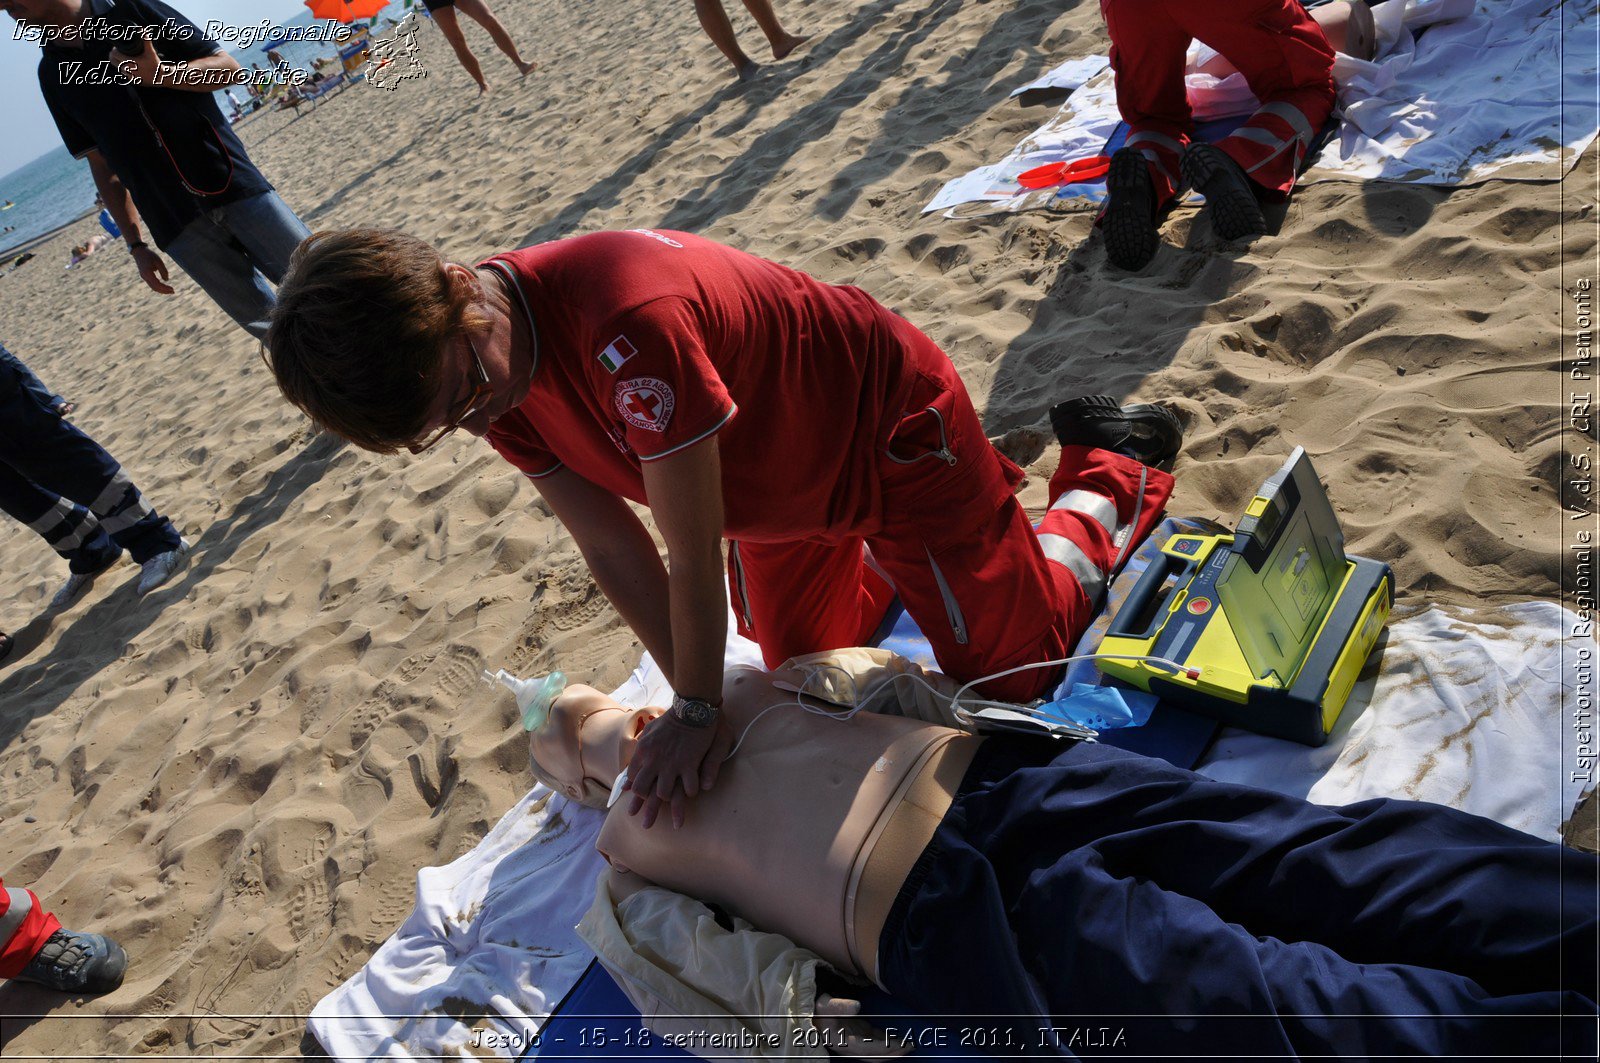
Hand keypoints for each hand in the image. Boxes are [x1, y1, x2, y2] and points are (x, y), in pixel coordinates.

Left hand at [114, 30, 162, 86]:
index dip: (114, 50)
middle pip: (112, 61)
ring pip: (118, 68)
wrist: (162, 78)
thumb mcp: (150, 51)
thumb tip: (142, 28)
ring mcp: (130, 77)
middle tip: (118, 52)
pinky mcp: (133, 81)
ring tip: (123, 58)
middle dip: (114, 56)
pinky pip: (125, 75)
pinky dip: (125, 70)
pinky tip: (129, 67)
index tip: (117, 48)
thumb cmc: (156, 64)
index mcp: (129, 62)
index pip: (113, 55)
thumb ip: (145, 40)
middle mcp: (127, 70)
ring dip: (119, 63)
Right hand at [131, 245, 173, 293]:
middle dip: (164, 291)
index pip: (157, 284)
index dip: (165, 288)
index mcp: (148, 273)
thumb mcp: (159, 261)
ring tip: (170, 290)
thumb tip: (166, 280)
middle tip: (173, 292)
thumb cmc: (150, 255)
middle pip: (155, 288)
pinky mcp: (144, 276)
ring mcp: (144, 277)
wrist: (139, 252)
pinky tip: (164, 287)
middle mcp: (144, 277)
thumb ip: (163, 271)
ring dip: (161, 290)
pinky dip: (158, 287)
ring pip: (153, 287)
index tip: (172, 290)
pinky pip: (151, 284)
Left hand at [625, 711, 733, 828]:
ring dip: (669, 805)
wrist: (691, 708)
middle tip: (645, 824)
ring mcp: (672, 764)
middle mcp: (654, 761)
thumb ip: (640, 749)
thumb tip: (633, 768)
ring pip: (664, 793)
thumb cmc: (671, 719)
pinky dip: (691, 793)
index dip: (634, 792)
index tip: (634, 804)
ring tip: (674, 822)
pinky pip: (689, 786)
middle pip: (645, 791)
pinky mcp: (690, 764)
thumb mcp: (649, 731)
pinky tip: (694, 797)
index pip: (634, 777)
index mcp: (643, 752)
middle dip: (646, 809)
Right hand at [814, 996, 911, 1059]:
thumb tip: (857, 1006)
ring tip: (909, 1044)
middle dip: (893, 1052)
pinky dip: (887, 1042)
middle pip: (875, 1056)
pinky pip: (875, 1043)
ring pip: (877, 1051)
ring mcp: (855, 1043)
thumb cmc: (820, 1008)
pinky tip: (897, 1038)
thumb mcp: (826, 1005)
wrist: (814, 1010)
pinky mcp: (859, 1036)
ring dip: (892, 1049)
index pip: (868, 1049)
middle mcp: (850, 1047)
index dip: (885, 1048)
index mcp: (843, 1042)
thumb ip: (840, 1006)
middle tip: (911, 1046)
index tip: (901, 1044)